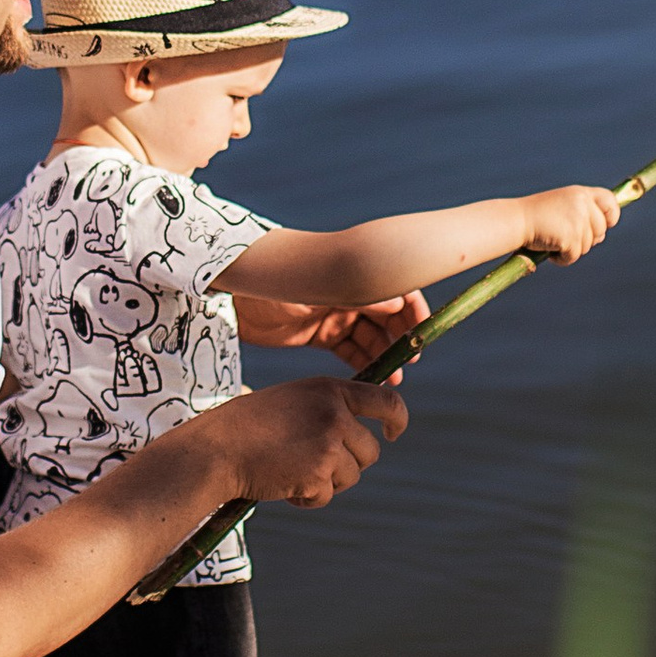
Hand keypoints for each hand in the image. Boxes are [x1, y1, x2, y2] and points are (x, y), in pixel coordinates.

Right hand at [202, 376, 407, 510]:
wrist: (217, 449)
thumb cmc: (247, 426)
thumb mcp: (293, 400)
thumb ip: (327, 409)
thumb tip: (360, 437)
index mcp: (330, 389)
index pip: (387, 401)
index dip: (397, 419)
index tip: (393, 433)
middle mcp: (335, 413)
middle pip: (370, 451)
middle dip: (349, 464)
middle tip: (314, 465)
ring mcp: (329, 444)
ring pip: (351, 476)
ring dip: (327, 482)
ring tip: (291, 473)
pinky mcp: (319, 474)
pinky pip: (328, 495)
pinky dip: (308, 498)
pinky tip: (284, 486)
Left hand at [230, 286, 428, 371]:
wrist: (234, 295)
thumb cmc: (277, 281)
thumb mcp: (318, 288)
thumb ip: (357, 294)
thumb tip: (398, 301)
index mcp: (352, 276)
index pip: (395, 290)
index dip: (413, 311)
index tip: (420, 335)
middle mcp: (348, 295)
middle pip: (386, 318)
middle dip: (400, 340)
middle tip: (407, 364)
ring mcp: (334, 316)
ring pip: (369, 338)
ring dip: (384, 357)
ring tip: (392, 380)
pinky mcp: (318, 335)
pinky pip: (349, 351)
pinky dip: (362, 364)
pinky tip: (371, 379)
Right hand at [519, 186, 620, 263]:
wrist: (515, 221)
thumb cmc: (536, 216)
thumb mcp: (562, 206)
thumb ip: (582, 214)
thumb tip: (602, 234)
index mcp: (580, 193)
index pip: (609, 200)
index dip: (612, 215)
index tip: (608, 224)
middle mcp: (582, 204)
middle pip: (601, 230)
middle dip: (587, 239)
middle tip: (565, 237)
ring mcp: (578, 220)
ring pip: (587, 246)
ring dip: (572, 250)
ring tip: (553, 240)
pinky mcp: (571, 237)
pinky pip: (574, 256)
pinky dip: (562, 259)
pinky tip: (549, 250)